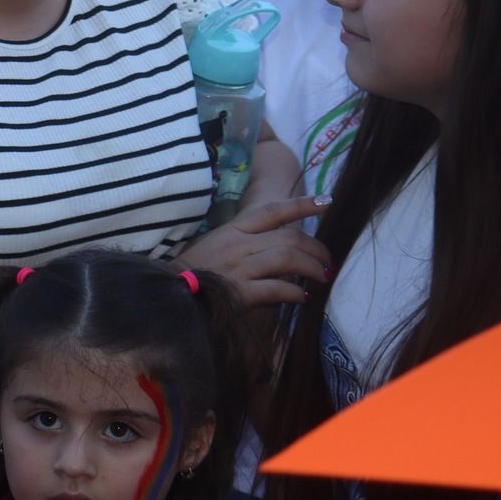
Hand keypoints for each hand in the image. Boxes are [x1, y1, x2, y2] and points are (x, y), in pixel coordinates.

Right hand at [177, 194, 332, 305]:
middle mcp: (239, 244)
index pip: (273, 211)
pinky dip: (294, 293)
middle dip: (316, 248)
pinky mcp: (241, 292)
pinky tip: (302, 297)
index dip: (301, 205)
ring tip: (322, 278)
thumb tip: (280, 244)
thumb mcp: (218, 243)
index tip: (326, 202)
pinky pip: (277, 289)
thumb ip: (247, 240)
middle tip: (327, 261)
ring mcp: (240, 267)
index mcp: (234, 229)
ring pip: (288, 259)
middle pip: (289, 237)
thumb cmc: (197, 267)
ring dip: (312, 269)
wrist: (173, 292)